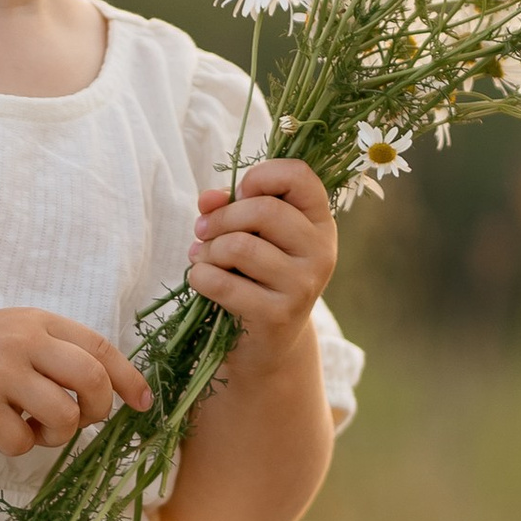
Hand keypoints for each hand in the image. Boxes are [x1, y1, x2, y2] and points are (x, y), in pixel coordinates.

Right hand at [0, 307, 153, 458]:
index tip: (143, 404)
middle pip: (93, 380)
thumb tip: (107, 388)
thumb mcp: (9, 335)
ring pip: (65, 416)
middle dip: (99, 410)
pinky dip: (19, 446)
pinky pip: (23, 442)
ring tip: (32, 427)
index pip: (100, 348)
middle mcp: (21, 341)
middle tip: (84, 421)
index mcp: (35, 321)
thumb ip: (52, 352)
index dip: (129, 379)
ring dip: (57, 434)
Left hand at [187, 159, 337, 347]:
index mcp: (320, 223)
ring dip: (207, 250)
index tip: (241, 194)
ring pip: (239, 246)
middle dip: (221, 218)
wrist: (266, 344)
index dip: (260, 176)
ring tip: (201, 258)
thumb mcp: (250, 234)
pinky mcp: (278, 314)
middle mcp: (320, 252)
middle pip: (263, 210)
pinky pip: (222, 282)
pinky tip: (201, 279)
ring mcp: (303, 285)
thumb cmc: (255, 277)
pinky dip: (200, 276)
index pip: (299, 175)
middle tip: (202, 231)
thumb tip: (208, 199)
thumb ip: (230, 207)